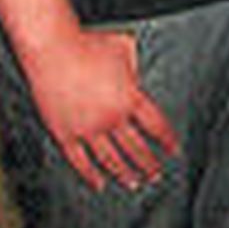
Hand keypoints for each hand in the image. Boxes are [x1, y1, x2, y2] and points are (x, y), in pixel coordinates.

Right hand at [21, 27, 176, 190]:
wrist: (55, 50)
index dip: (167, 140)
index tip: (173, 150)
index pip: (156, 125)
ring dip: (125, 173)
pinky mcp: (65, 134)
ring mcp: (88, 128)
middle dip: (149, 163)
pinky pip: (80, 161)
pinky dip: (90, 175)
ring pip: (111, 159)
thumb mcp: (125, 48)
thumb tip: (136, 78)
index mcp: (131, 97)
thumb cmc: (90, 44)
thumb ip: (135, 67)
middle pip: (136, 148)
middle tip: (156, 175)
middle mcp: (112, 117)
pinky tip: (100, 183)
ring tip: (135, 183)